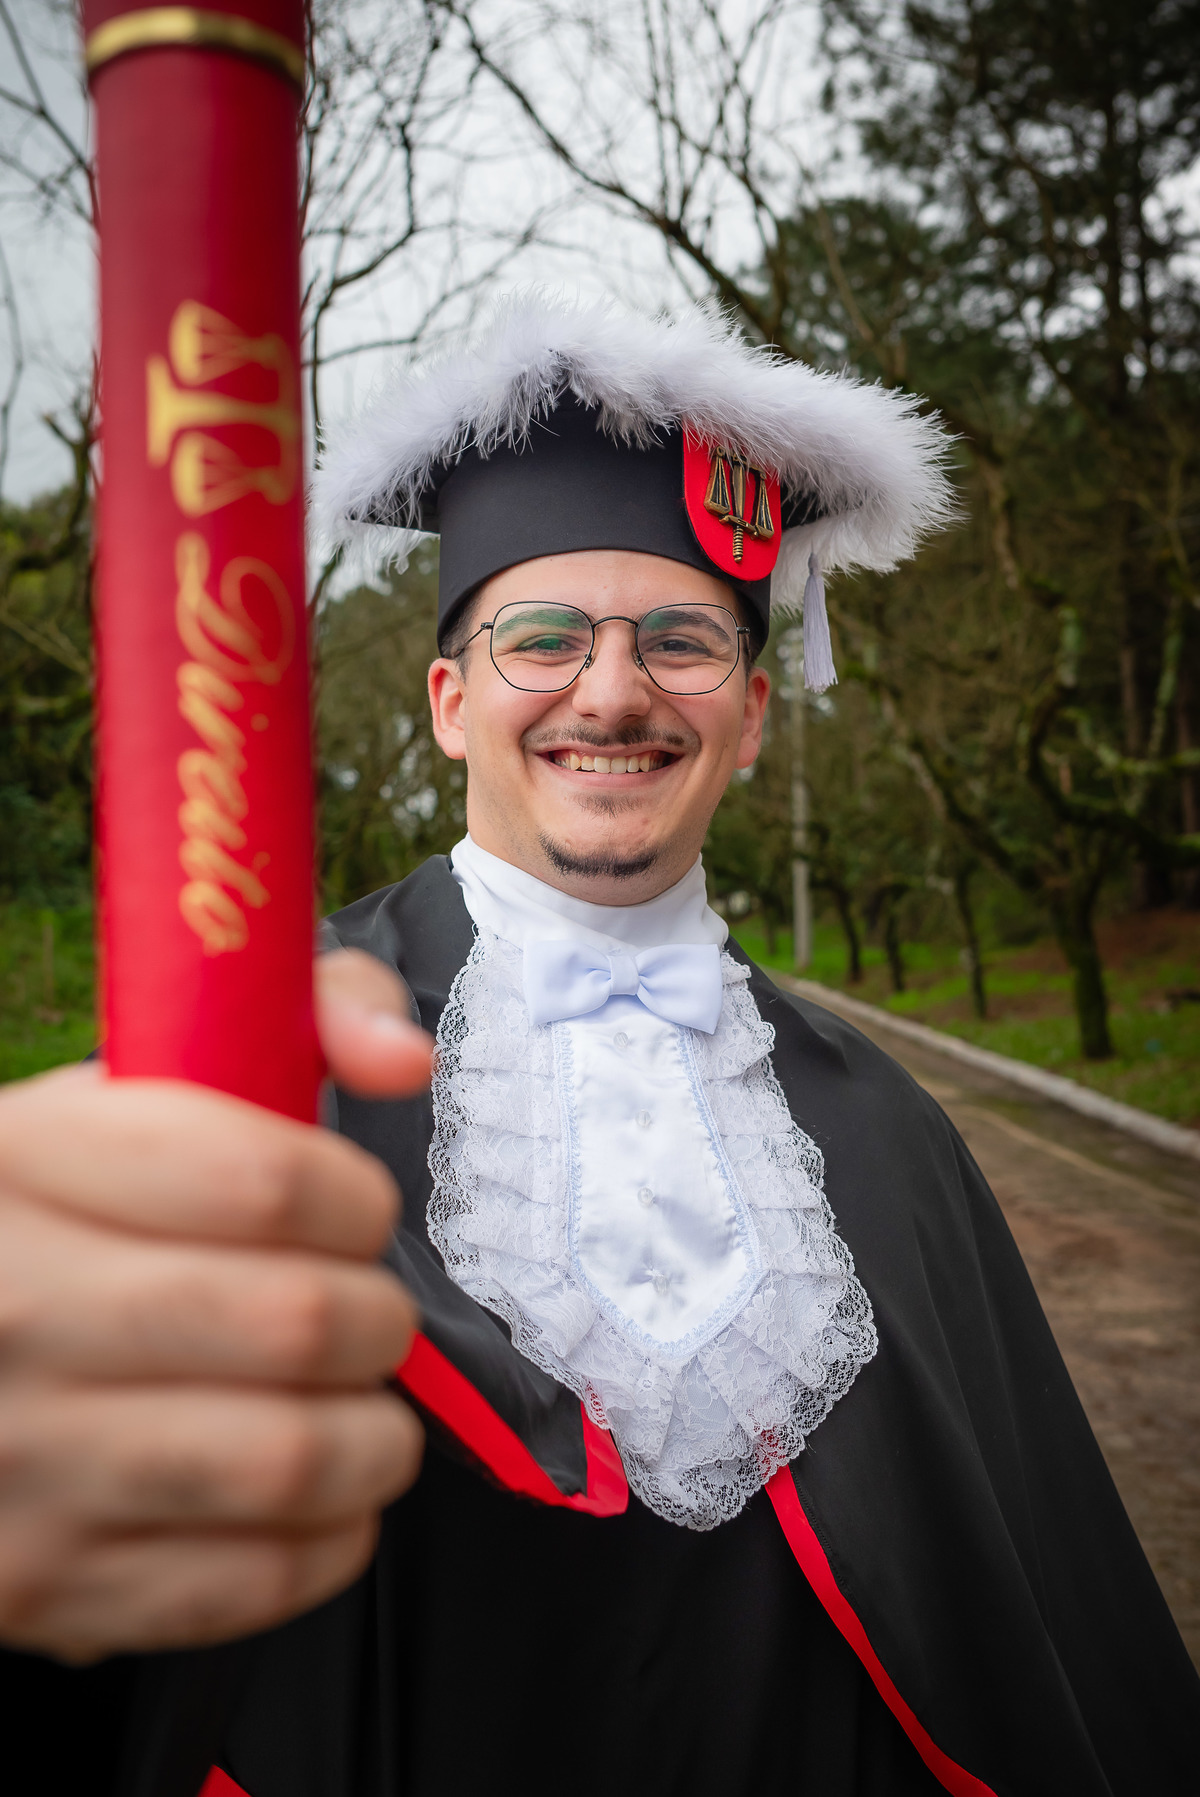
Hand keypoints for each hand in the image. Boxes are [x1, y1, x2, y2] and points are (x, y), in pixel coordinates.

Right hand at [0, 949, 431, 1662]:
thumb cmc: (62, 1207)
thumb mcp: (136, 1081)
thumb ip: (295, 1016)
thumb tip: (404, 1057)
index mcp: (29, 1162)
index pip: (265, 1180)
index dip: (356, 1199)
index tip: (356, 1212)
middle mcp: (11, 1310)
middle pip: (296, 1322)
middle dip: (380, 1319)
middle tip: (367, 1315)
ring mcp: (17, 1460)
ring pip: (288, 1462)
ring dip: (375, 1437)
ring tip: (360, 1407)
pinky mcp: (39, 1583)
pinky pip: (249, 1583)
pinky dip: (330, 1540)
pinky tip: (320, 1495)